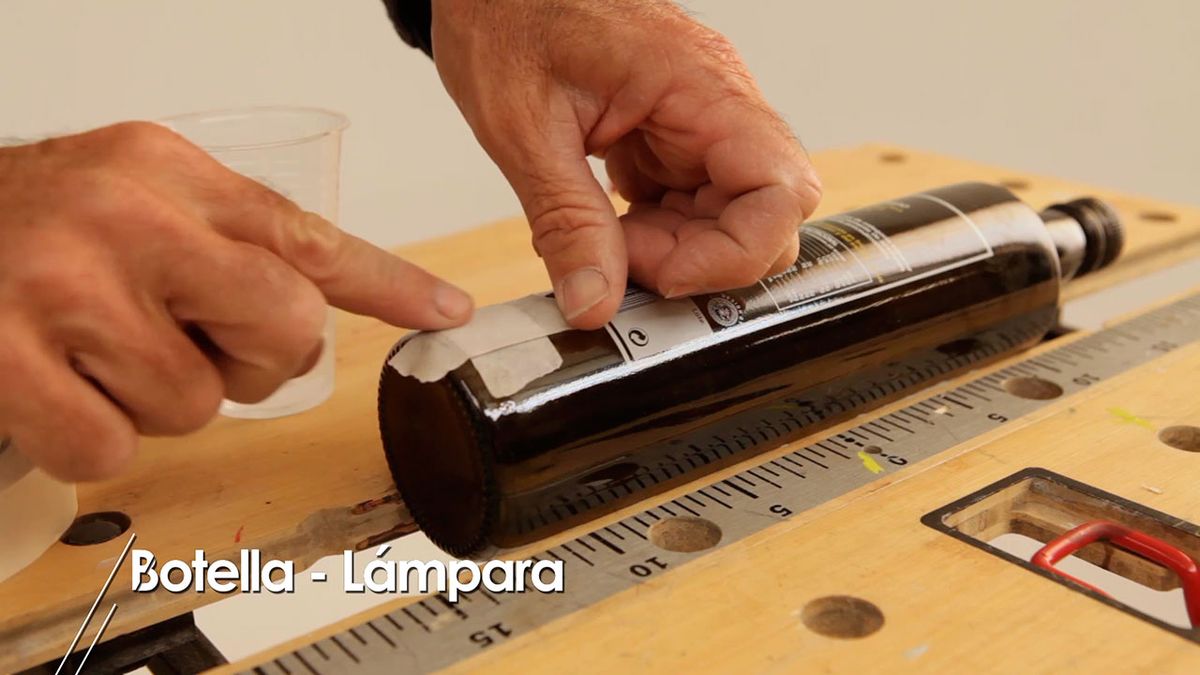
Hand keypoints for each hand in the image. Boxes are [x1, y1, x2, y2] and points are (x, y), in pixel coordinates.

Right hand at [0, 122, 472, 480]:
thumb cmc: (43, 227)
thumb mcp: (147, 201)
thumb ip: (236, 241)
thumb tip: (332, 296)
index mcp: (171, 171)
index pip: (306, 236)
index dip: (389, 283)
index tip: (445, 312)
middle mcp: (126, 215)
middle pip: (282, 328)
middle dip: (252, 361)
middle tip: (191, 341)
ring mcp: (62, 283)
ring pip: (196, 404)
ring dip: (160, 399)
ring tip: (105, 352)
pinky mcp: (2, 354)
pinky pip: (110, 446)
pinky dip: (93, 436)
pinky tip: (59, 385)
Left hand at [432, 0, 820, 327]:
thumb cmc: (508, 19)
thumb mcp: (524, 129)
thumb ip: (566, 221)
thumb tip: (595, 303)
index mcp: (700, 84)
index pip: (780, 190)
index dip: (736, 254)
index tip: (665, 277)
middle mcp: (716, 101)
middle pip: (765, 212)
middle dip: (700, 257)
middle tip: (622, 260)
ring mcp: (698, 120)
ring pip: (729, 216)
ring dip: (673, 249)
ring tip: (601, 238)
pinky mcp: (673, 135)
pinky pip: (691, 202)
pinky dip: (654, 231)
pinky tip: (604, 222)